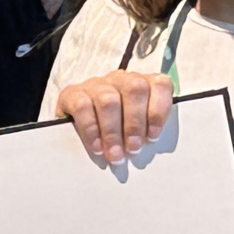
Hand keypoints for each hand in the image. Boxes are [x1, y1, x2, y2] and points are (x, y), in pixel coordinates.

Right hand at [57, 69, 172, 161]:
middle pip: (134, 90)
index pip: (159, 85)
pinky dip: (91, 129)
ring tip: (115, 154)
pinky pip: (83, 107)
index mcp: (143, 83)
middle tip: (133, 149)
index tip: (153, 137)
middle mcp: (121, 79)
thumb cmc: (116, 127)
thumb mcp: (135, 127)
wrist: (75, 122)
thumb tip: (146, 147)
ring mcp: (97, 84)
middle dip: (135, 123)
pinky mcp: (73, 93)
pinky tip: (96, 146)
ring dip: (113, 131)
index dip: (159, 110)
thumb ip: (145, 131)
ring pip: (109, 100)